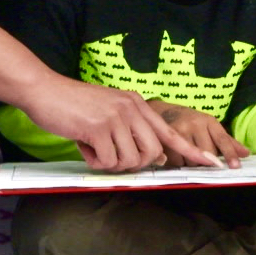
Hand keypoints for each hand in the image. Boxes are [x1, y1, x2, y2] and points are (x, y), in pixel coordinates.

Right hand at [24, 77, 212, 172]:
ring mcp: (116, 117)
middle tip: (111, 156)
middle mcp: (131, 108)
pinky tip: (82, 145)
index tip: (211, 164)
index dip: (191, 151)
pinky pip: (107, 162)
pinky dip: (93, 161)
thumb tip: (157, 157)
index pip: (170, 131)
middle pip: (152, 153)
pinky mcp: (99, 128)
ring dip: (110, 162)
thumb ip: (132, 129)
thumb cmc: (73, 104)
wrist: (43, 90)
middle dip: (134, 164)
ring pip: (130, 160)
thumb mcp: (109, 110)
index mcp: (136, 103)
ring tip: (93, 146)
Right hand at [148, 100, 247, 167]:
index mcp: (210, 121)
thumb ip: (228, 142)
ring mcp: (180, 129)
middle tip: (201, 156)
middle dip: (206, 161)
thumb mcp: (211, 127)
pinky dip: (179, 163)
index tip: (235, 167)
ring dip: (192, 163)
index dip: (230, 154)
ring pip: (192, 160)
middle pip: (207, 154)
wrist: (166, 111)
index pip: (222, 139)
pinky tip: (178, 155)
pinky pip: (177, 161)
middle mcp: (196, 123)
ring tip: (188, 154)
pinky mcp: (167, 138)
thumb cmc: (192, 123)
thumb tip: (246, 154)